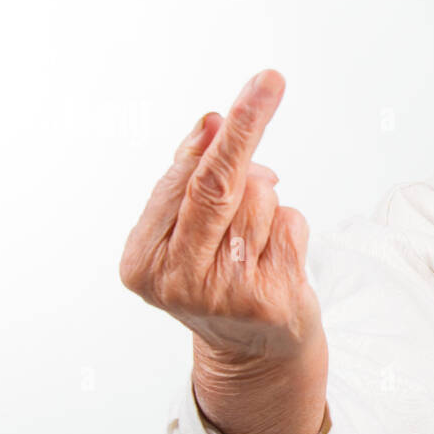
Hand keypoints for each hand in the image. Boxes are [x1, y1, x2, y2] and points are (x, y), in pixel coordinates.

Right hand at [120, 69, 327, 433]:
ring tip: (254, 243)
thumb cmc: (216, 277)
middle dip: (246, 125)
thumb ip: (193, 181)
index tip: (254, 86)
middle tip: (270, 80)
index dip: (220, 131)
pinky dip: (290, 228)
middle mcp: (177, 281)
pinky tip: (275, 257)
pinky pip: (291, 224)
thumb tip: (212, 124)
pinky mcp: (270, 301)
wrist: (253, 354)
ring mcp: (225, 295)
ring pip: (261, 200)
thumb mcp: (188, 232)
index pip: (184, 180)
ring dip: (266, 204)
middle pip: (219, 184)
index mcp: (141, 262)